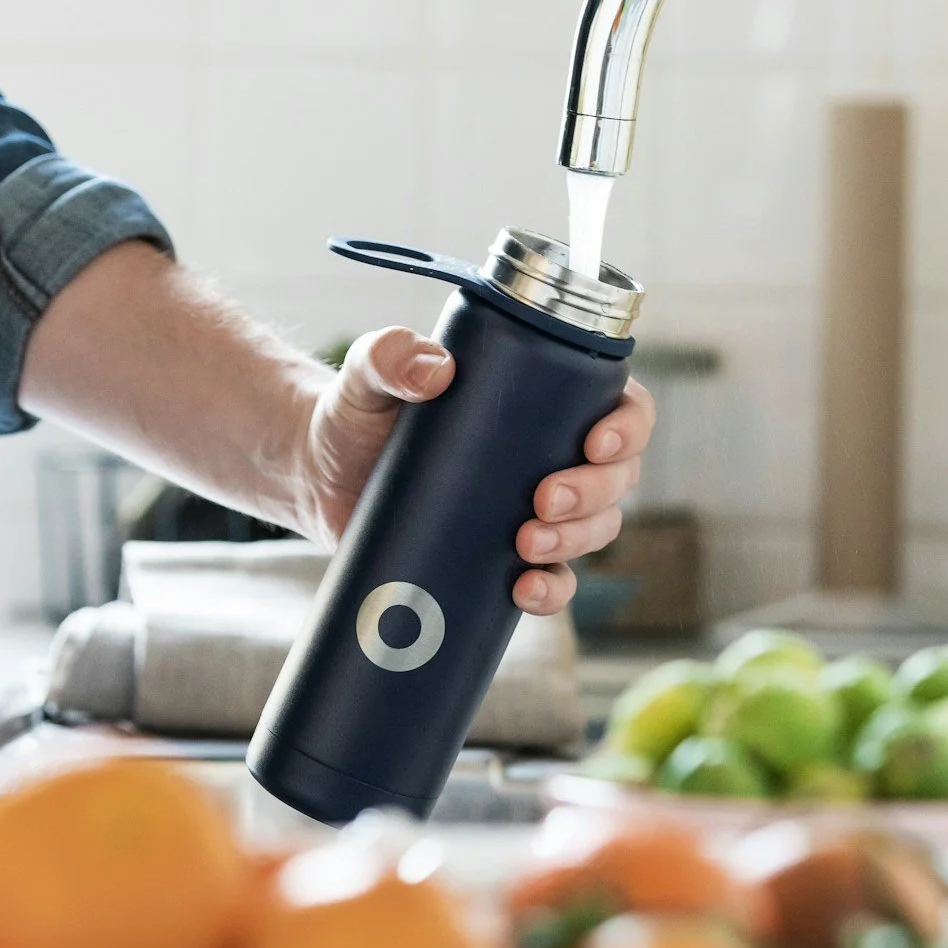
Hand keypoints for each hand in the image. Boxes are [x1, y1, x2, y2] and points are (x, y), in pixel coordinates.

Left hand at [294, 327, 656, 616]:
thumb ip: (388, 355)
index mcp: (545, 398)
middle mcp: (552, 454)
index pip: (621, 405)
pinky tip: (523, 591)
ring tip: (525, 544)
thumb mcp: (368, 374)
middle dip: (595, 493)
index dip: (628, 427)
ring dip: (577, 540)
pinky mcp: (504, 558)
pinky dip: (551, 592)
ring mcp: (533, 510)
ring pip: (596, 530)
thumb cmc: (356, 412)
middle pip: (618, 477)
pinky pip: (553, 581)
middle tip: (543, 499)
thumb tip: (433, 370)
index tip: (595, 442)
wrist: (319, 476)